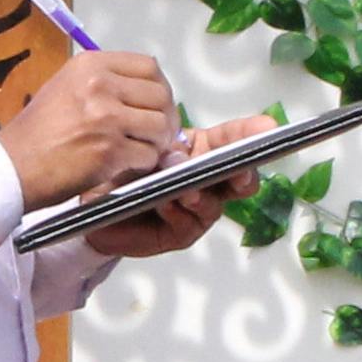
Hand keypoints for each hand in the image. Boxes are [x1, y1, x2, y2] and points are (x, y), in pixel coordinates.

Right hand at [0, 44, 176, 205]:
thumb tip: (145, 94)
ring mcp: (106, 118)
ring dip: (157, 143)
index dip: (159, 88)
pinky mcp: (110, 150)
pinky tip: (126, 166)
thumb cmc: (36, 133)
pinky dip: (144, 164)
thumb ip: (104, 83)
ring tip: (140, 150)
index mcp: (90, 65)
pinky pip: (149, 155)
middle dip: (165, 118)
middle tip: (157, 134)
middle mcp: (100, 85)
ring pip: (160, 126)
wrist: (12, 167)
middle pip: (161, 95)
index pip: (149, 66)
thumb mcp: (66, 88)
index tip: (155, 105)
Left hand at [76, 115, 266, 259]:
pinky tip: (165, 204)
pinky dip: (178, 213)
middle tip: (240, 170)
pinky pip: (188, 225)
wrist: (94, 206)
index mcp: (200, 152)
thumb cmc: (121, 171)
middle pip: (238, 178)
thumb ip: (161, 150)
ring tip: (186, 190)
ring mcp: (197, 209)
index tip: (267, 129)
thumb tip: (177, 155)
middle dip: (243, 173)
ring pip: (214, 204)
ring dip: (201, 196)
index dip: (250, 134)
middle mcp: (206, 181)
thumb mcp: (138, 149)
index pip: (230, 140)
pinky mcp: (181, 233)